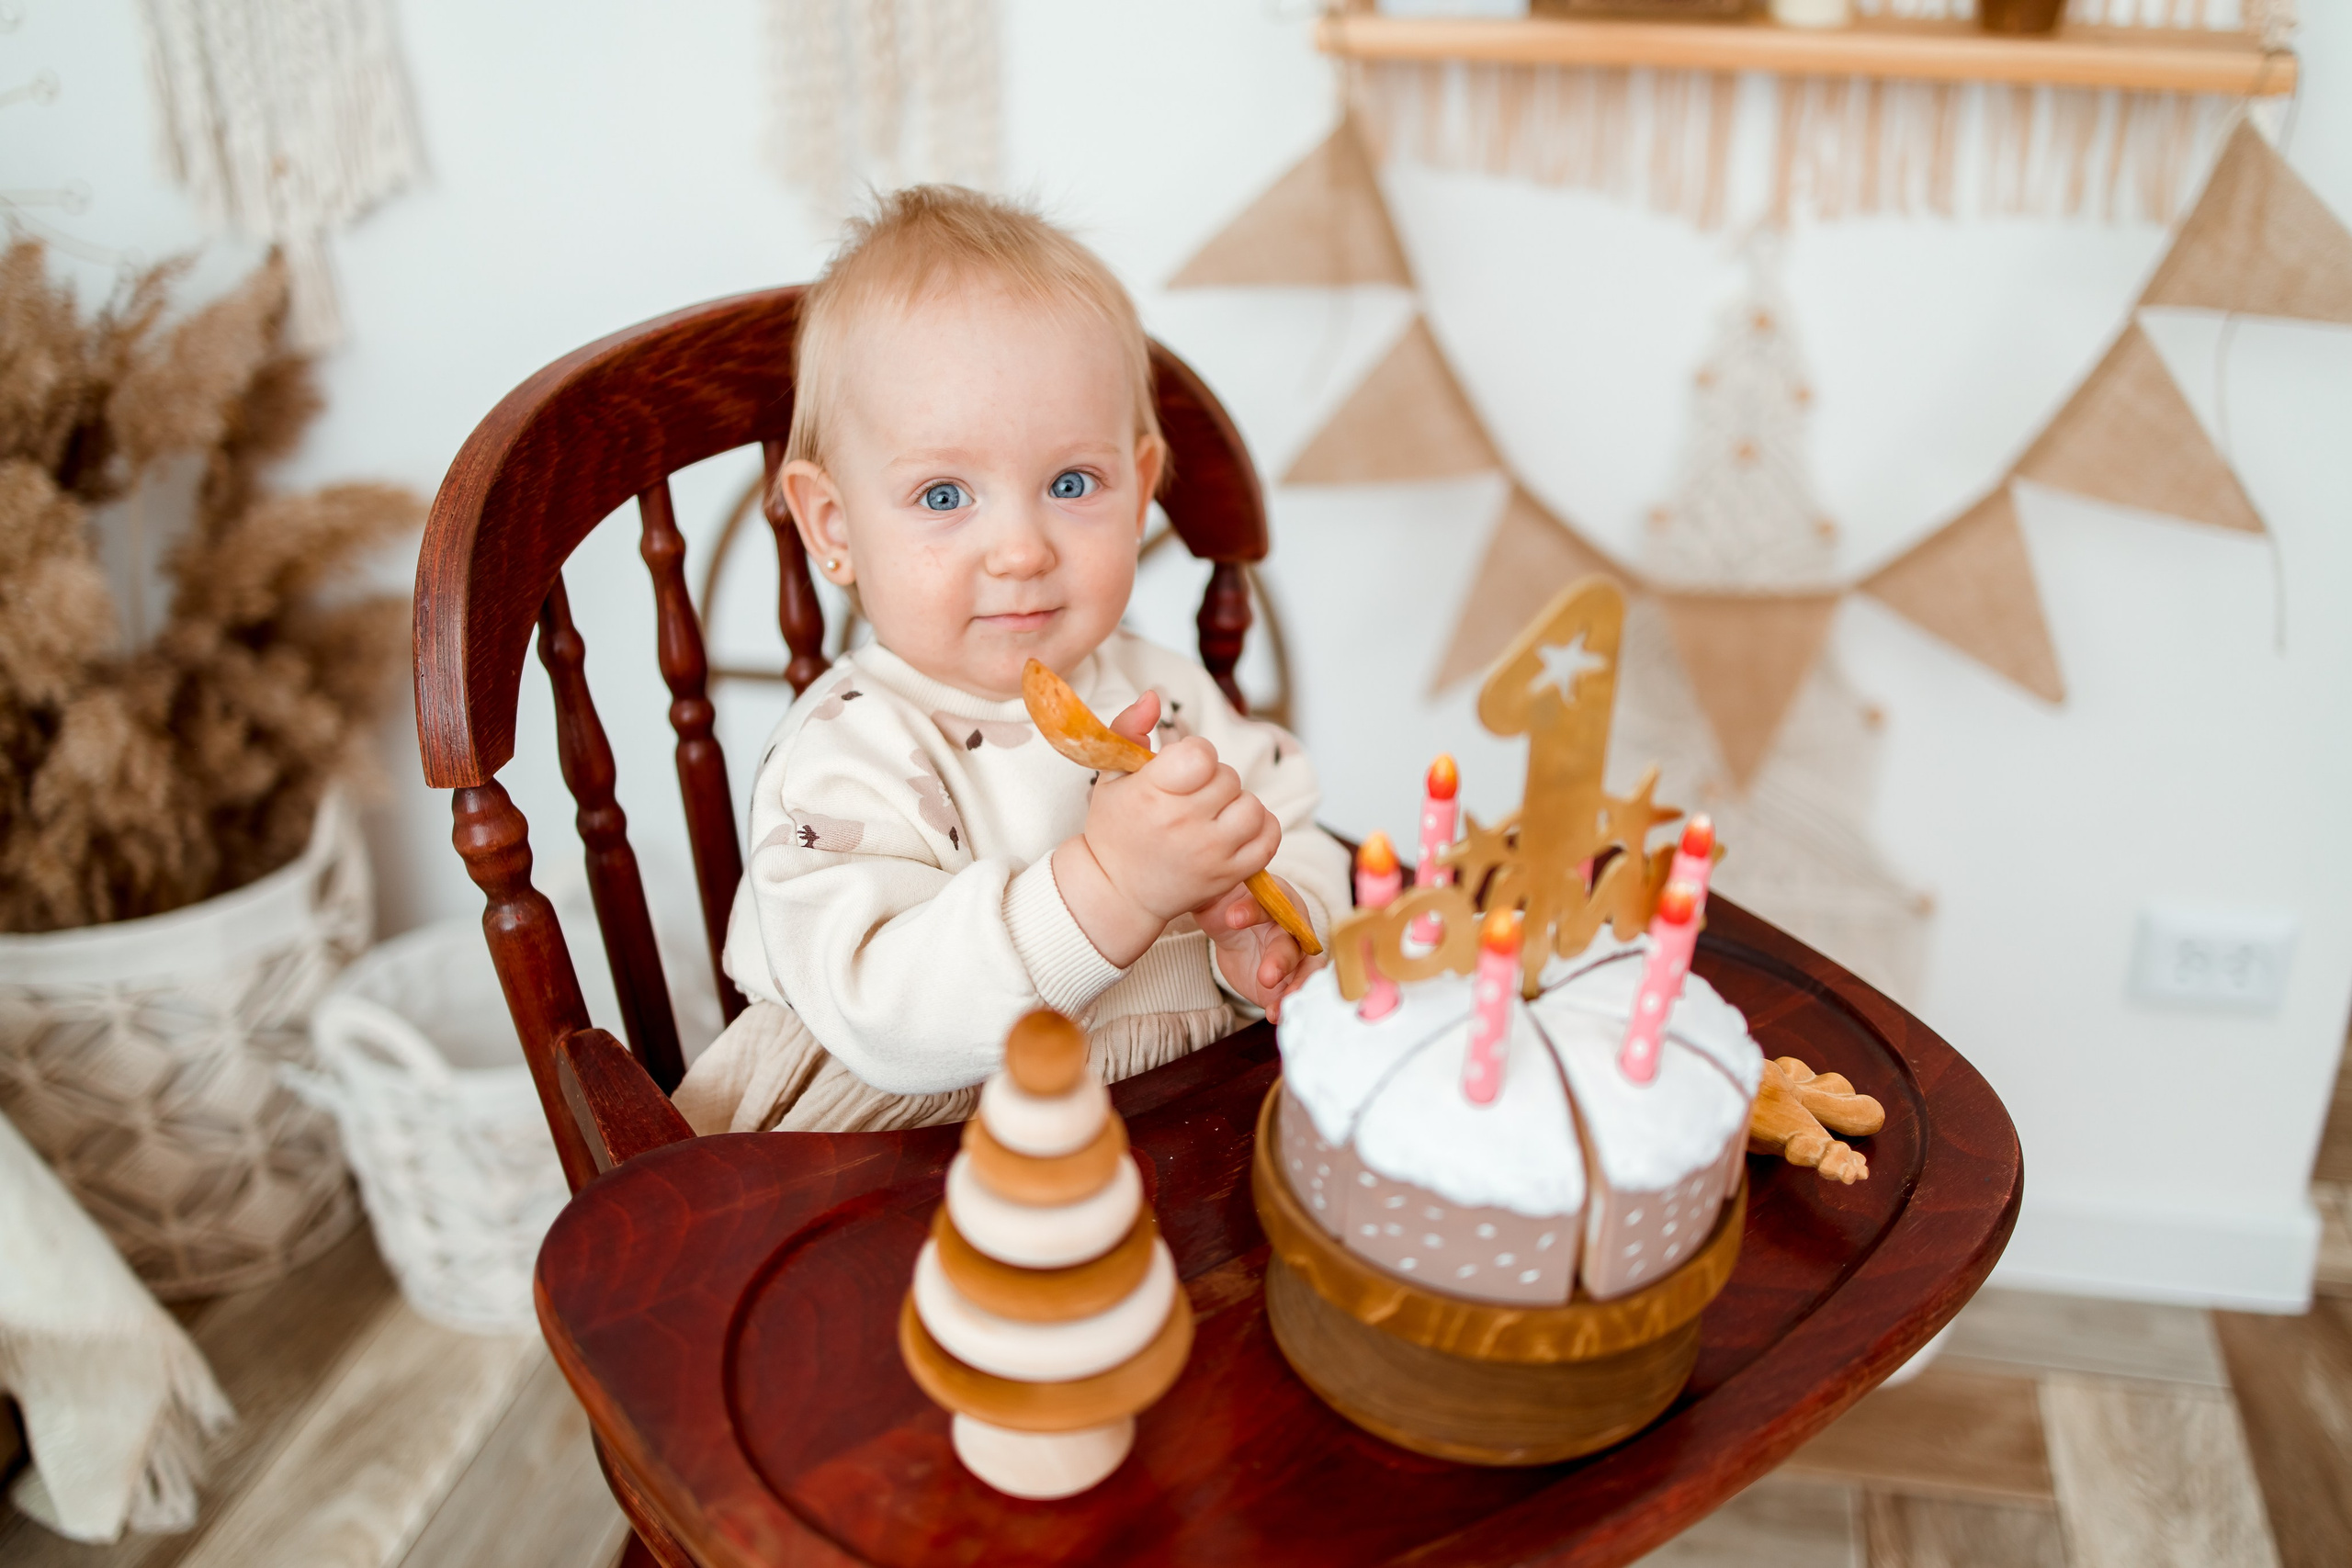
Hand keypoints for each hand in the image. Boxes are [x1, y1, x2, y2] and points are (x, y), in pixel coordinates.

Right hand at [1052, 692, 1280, 967]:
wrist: (1117, 892)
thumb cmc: (1114, 828)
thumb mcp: (1111, 774)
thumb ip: (1130, 728)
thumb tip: (1154, 694)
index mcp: (1152, 794)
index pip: (1202, 754)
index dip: (1196, 754)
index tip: (1180, 769)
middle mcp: (1184, 824)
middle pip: (1229, 777)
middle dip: (1213, 780)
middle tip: (1190, 796)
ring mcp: (1211, 853)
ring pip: (1252, 806)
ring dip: (1236, 804)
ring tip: (1212, 813)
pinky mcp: (1229, 875)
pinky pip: (1269, 838)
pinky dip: (1259, 828)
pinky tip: (1235, 828)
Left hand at [1198, 878, 1324, 1021]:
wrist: (1229, 923)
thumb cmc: (1228, 901)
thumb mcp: (1216, 894)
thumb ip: (1214, 892)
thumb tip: (1202, 879)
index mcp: (1277, 897)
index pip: (1271, 900)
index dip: (1252, 910)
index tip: (1231, 918)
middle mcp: (1291, 925)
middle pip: (1292, 941)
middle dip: (1281, 959)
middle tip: (1267, 975)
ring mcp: (1293, 953)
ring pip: (1306, 968)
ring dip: (1296, 986)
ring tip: (1281, 1005)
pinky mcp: (1287, 978)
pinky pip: (1295, 990)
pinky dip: (1286, 1003)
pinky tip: (1275, 1015)